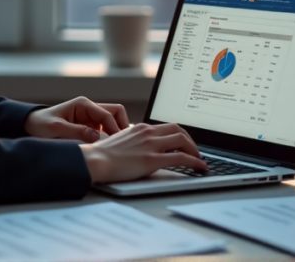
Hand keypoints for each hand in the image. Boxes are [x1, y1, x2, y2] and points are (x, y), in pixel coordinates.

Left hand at [24, 96, 130, 142]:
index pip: (108, 114)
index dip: (115, 129)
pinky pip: (106, 129)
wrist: (32, 125)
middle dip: (121, 126)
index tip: (118, 144)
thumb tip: (97, 138)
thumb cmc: (41, 124)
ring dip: (116, 132)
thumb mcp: (56, 128)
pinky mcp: (90, 126)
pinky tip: (107, 149)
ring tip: (116, 148)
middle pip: (116, 112)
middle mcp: (90, 108)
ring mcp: (91, 117)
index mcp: (83, 104)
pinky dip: (110, 137)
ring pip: (113, 120)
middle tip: (121, 144)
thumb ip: (76, 132)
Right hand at [79, 122, 206, 183]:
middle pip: (178, 130)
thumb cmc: (103, 156)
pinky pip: (181, 158)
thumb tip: (142, 149)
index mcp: (140, 128)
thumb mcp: (121, 142)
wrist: (95, 161)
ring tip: (199, 160)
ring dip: (195, 150)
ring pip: (183, 140)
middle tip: (195, 151)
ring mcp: (151, 145)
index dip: (180, 135)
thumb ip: (134, 142)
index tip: (185, 143)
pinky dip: (194, 161)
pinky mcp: (152, 160)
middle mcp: (148, 132)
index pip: (167, 126)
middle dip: (190, 140)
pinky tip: (200, 167)